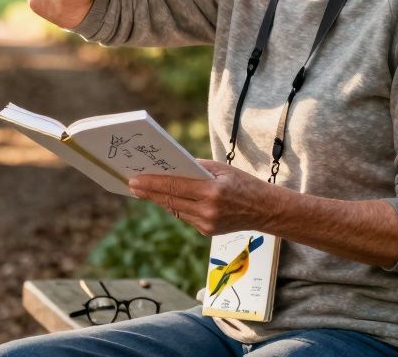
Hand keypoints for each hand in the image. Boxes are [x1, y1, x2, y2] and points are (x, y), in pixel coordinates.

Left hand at [129, 160, 282, 235]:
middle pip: (170, 200)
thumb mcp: (222, 169)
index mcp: (213, 191)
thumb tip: (171, 166)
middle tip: (131, 184)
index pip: (175, 186)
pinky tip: (162, 199)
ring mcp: (207, 224)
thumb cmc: (243, 183)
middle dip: (148, 192)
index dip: (152, 183)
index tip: (135, 179)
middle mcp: (208, 210)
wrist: (265, 210)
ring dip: (158, 200)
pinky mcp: (206, 231)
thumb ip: (196, 168)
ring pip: (174, 210)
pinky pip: (184, 216)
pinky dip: (173, 206)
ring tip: (142, 190)